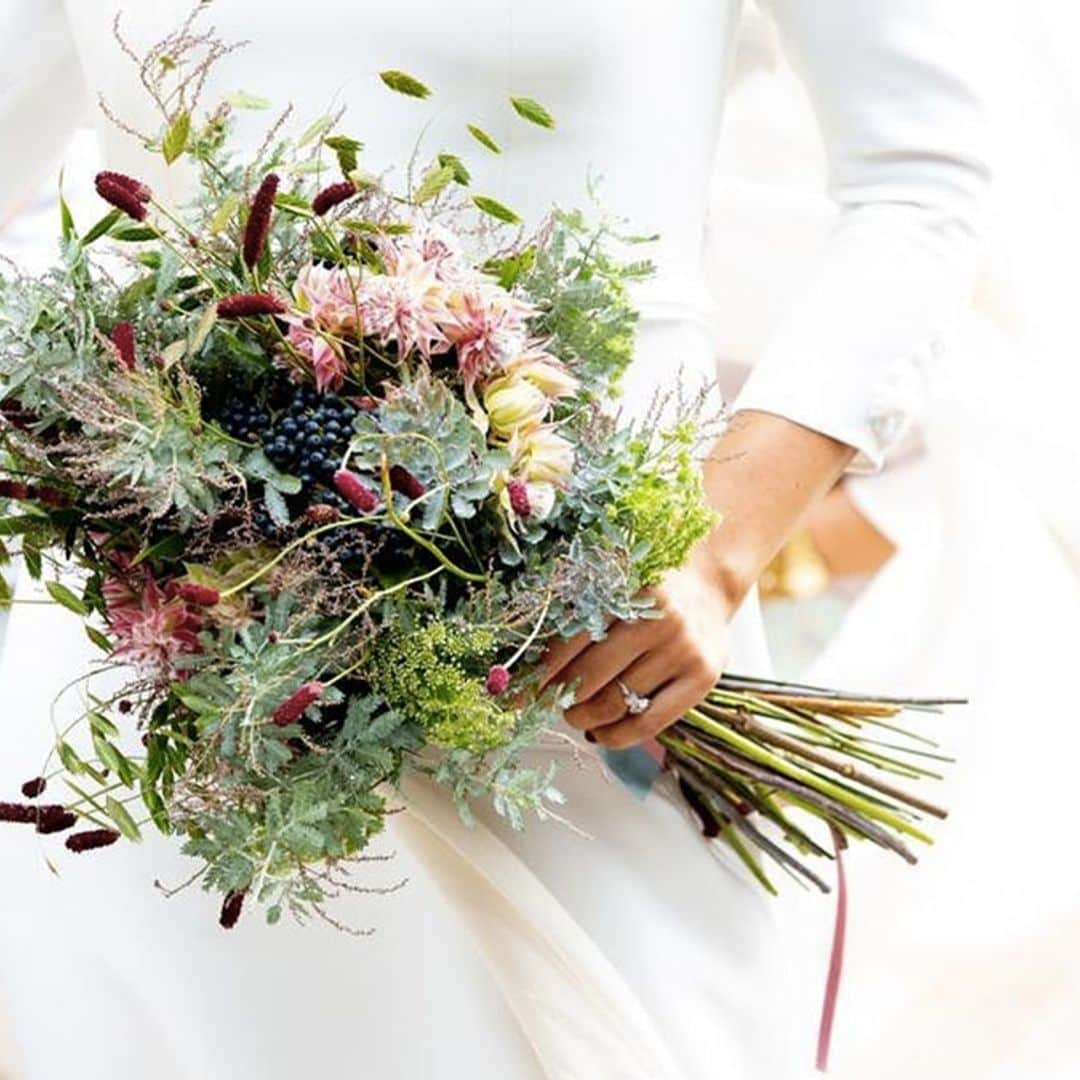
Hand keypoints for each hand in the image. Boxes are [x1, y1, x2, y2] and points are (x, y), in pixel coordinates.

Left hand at [539, 546, 731, 748]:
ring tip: (574, 714)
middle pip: (590, 676)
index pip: (571, 641)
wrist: (708, 584)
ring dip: (583, 717)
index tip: (520, 690)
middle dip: (559, 697)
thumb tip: (533, 669)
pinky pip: (649, 723)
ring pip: (616, 703)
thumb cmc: (648, 588)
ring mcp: (683, 651)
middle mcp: (659, 620)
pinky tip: (601, 732)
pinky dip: (616, 736)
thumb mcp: (615, 586)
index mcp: (629, 590)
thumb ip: (580, 616)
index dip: (540, 671)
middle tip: (547, 703)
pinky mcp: (702, 679)